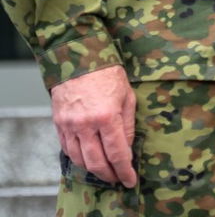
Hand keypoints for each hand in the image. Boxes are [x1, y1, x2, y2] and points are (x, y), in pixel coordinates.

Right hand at [51, 66, 137, 187]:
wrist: (80, 59)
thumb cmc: (109, 75)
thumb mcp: (128, 97)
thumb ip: (128, 125)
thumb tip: (127, 148)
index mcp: (107, 117)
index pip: (117, 153)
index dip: (124, 170)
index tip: (130, 180)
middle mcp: (86, 125)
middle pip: (96, 162)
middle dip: (109, 175)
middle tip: (117, 179)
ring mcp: (70, 126)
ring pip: (80, 159)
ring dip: (93, 170)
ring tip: (104, 172)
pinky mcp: (59, 124)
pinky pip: (67, 149)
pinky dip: (78, 158)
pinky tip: (88, 159)